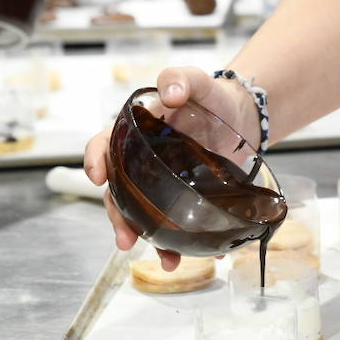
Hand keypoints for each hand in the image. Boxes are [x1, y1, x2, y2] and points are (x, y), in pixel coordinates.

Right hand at [84, 66, 257, 269]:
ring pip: (146, 214)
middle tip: (125, 240)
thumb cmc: (212, 97)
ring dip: (150, 240)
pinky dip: (182, 242)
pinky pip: (177, 223)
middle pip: (121, 192)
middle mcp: (144, 162)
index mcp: (136, 132)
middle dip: (119, 218)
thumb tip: (169, 92)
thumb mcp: (197, 82)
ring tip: (165, 260)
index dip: (95, 159)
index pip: (105, 144)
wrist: (243, 117)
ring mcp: (165, 183)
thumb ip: (180, 79)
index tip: (97, 177)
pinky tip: (192, 256)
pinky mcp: (187, 198)